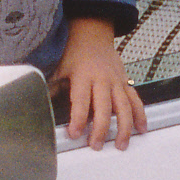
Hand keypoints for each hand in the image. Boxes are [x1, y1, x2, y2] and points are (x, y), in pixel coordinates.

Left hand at [54, 17, 146, 150]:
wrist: (92, 34)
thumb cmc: (74, 52)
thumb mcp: (59, 67)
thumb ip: (52, 86)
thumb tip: (38, 103)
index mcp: (84, 76)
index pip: (81, 101)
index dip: (78, 118)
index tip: (74, 134)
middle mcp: (102, 79)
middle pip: (104, 107)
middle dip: (101, 128)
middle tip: (96, 146)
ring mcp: (116, 81)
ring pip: (124, 106)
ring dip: (124, 127)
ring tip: (121, 145)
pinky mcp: (125, 82)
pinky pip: (135, 99)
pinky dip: (140, 114)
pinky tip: (141, 128)